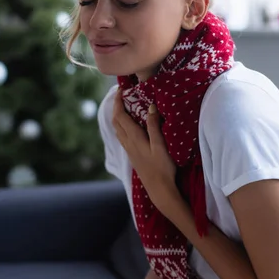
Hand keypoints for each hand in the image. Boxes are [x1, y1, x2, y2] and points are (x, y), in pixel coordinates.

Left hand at [113, 90, 176, 214]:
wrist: (159, 189)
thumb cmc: (162, 167)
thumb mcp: (161, 145)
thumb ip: (154, 126)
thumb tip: (150, 107)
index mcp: (133, 137)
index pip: (120, 115)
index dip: (118, 101)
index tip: (121, 89)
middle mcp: (128, 143)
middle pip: (116, 121)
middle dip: (116, 106)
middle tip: (122, 95)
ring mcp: (129, 150)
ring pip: (117, 129)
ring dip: (118, 116)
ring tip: (125, 107)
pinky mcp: (132, 155)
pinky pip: (122, 136)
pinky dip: (122, 125)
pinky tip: (129, 126)